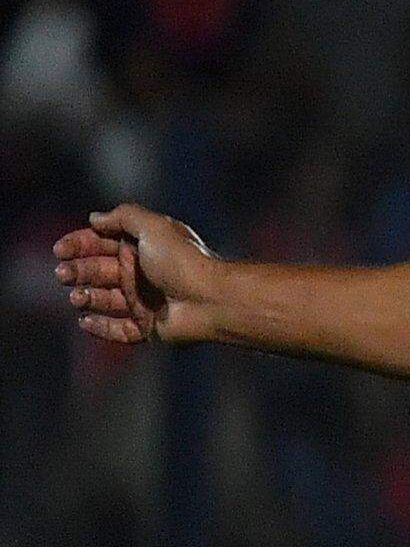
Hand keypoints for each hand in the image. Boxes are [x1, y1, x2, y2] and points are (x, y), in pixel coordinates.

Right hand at [53, 206, 222, 347]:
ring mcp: (145, 302)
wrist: (212, 299)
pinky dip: (100, 327)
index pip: (101, 244)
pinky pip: (119, 330)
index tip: (59, 250)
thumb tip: (95, 218)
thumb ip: (123, 217)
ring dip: (85, 297)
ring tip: (77, 297)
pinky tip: (85, 321)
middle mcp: (141, 274)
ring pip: (105, 300)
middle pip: (98, 271)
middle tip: (63, 274)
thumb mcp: (154, 227)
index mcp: (142, 249)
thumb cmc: (184, 261)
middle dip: (77, 271)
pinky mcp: (149, 327)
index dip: (78, 245)